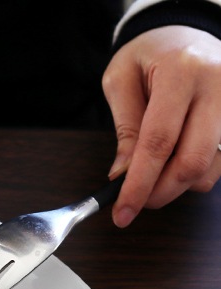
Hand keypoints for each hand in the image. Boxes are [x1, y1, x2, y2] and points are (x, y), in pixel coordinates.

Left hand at [102, 26, 220, 226]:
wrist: (183, 32)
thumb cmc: (148, 55)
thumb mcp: (121, 81)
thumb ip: (125, 128)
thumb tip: (122, 175)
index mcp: (181, 73)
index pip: (159, 143)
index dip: (139, 185)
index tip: (122, 213)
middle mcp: (217, 86)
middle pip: (191, 162)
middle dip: (159, 193)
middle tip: (134, 203)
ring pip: (209, 168)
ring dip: (175, 185)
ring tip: (152, 173)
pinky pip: (219, 163)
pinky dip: (193, 175)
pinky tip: (174, 162)